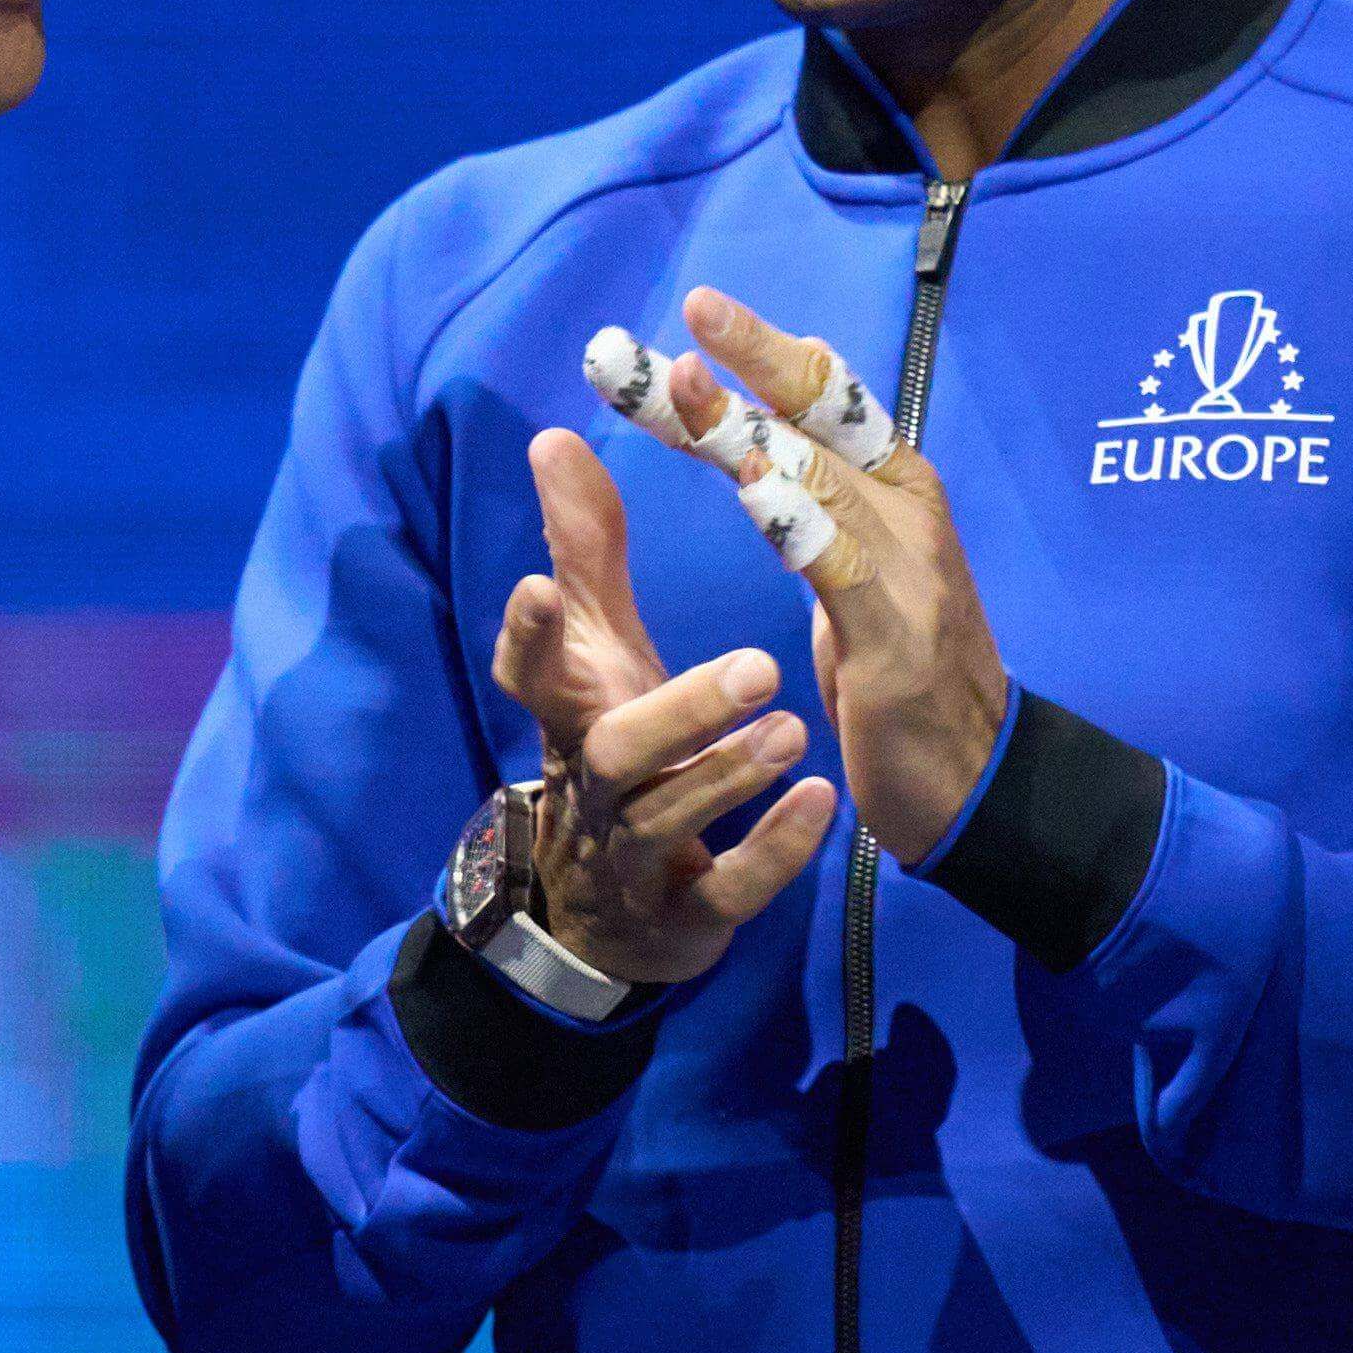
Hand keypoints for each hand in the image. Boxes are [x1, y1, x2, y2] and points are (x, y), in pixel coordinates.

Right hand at [490, 429, 841, 986]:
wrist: (620, 914)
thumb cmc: (619, 748)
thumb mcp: (600, 652)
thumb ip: (584, 551)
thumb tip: (553, 436)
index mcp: (573, 716)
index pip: (530, 677)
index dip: (529, 639)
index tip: (539, 587)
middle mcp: (596, 786)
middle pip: (614, 750)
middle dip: (678, 711)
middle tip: (758, 667)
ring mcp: (638, 858)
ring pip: (670, 821)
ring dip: (732, 774)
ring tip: (793, 729)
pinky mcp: (688, 917)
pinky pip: (728, 892)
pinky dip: (773, 852)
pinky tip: (823, 802)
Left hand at [649, 287, 1010, 864]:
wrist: (982, 784)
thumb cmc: (908, 676)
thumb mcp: (857, 576)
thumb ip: (821, 509)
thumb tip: (775, 442)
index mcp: (898, 491)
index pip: (829, 399)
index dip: (765, 349)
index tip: (698, 304)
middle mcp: (908, 512)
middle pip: (823, 417)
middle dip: (753, 358)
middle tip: (691, 303)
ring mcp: (908, 571)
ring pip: (820, 477)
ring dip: (747, 425)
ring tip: (686, 381)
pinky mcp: (894, 639)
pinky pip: (838, 565)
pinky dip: (795, 519)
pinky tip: (751, 485)